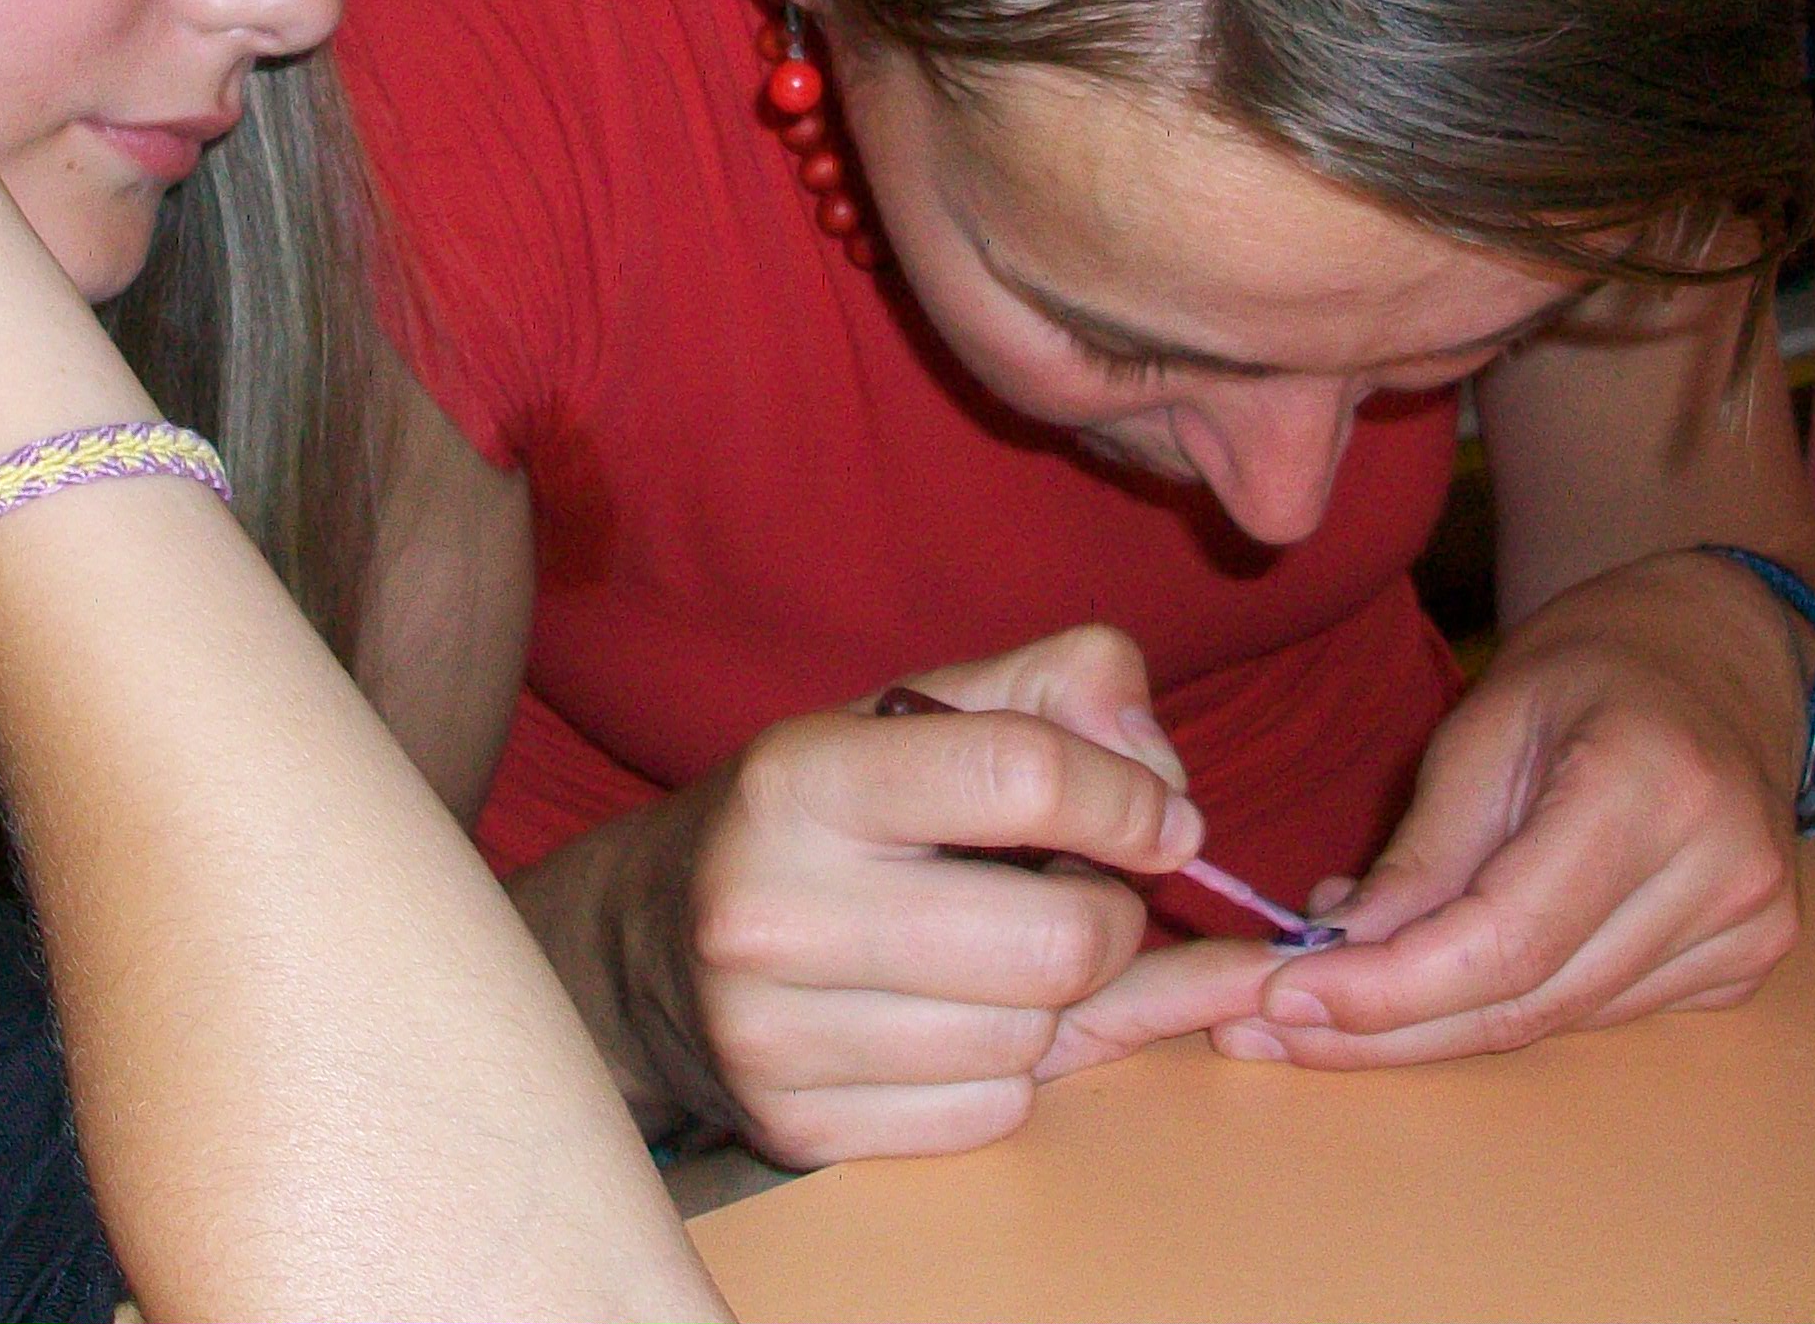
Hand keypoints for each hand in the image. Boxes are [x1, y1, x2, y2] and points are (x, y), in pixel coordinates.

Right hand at [610, 625, 1285, 1166]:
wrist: (649, 947)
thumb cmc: (821, 817)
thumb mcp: (915, 711)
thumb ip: (1058, 686)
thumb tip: (1166, 774)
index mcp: (800, 777)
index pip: (1024, 774)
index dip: (1131, 799)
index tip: (1158, 819)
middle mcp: (769, 908)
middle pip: (1059, 940)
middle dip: (1107, 918)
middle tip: (1074, 896)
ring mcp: (772, 1034)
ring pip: (1033, 1040)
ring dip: (1058, 1002)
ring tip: (999, 954)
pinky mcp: (795, 1128)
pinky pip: (990, 1115)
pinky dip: (1007, 1074)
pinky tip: (955, 1023)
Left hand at [1214, 550, 1806, 1068]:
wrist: (1722, 654)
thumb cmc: (1593, 666)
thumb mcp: (1483, 722)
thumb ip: (1420, 853)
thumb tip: (1332, 958)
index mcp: (1652, 785)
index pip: (1504, 938)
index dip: (1387, 989)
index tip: (1280, 998)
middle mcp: (1722, 871)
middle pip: (1527, 1002)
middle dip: (1384, 1028)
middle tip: (1269, 1028)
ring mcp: (1750, 927)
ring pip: (1555, 1023)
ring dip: (1431, 1025)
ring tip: (1330, 991)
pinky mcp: (1746, 962)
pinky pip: (1596, 1013)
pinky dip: (1504, 1003)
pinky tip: (1441, 974)